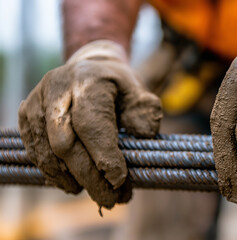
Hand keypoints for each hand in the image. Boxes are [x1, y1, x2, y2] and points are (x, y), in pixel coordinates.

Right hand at [18, 40, 162, 208]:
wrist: (89, 70)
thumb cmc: (117, 88)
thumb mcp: (138, 94)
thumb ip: (145, 112)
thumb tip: (144, 134)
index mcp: (89, 80)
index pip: (92, 123)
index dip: (104, 155)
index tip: (119, 180)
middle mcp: (58, 88)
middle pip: (66, 142)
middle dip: (89, 176)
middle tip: (110, 200)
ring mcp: (38, 102)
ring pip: (47, 151)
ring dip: (71, 179)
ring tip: (96, 194)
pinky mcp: (27, 115)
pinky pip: (35, 151)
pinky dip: (54, 173)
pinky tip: (74, 184)